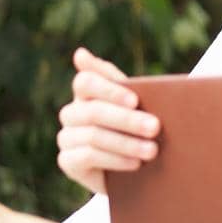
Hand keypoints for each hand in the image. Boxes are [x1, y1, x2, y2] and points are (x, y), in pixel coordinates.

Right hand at [56, 47, 160, 195]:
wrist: (134, 169)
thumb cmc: (136, 129)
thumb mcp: (137, 105)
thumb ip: (122, 82)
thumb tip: (79, 52)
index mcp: (86, 93)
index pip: (85, 82)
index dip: (109, 90)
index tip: (135, 100)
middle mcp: (71, 113)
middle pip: (93, 111)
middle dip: (128, 120)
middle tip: (155, 127)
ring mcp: (66, 137)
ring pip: (93, 135)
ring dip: (127, 143)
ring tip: (152, 150)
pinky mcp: (68, 161)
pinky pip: (88, 157)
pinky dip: (115, 159)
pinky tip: (135, 163)